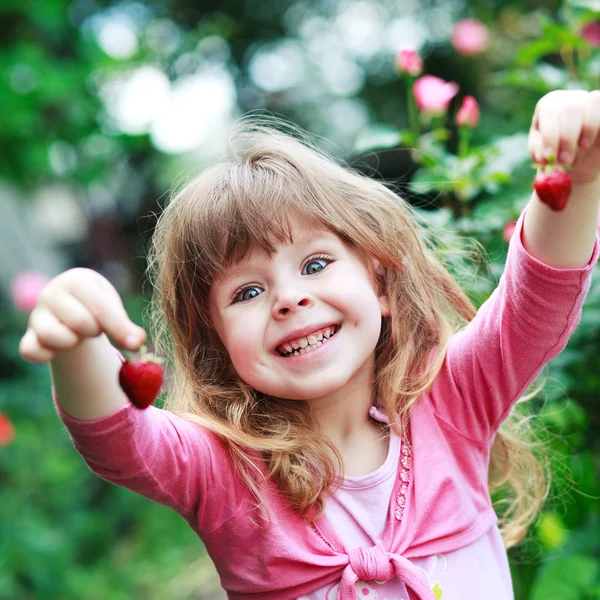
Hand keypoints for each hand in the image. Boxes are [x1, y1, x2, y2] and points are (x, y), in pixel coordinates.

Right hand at [19, 268, 146, 363]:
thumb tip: (138, 342)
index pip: (100, 306)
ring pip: (52, 336)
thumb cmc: (98, 307)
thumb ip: (126, 327)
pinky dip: (44, 355)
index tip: (135, 343)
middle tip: (96, 327)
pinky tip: (57, 352)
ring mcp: (37, 315)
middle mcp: (51, 293)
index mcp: (77, 280)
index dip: (119, 327)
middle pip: (80, 322)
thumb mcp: (114, 309)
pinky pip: (30, 350)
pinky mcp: (28, 335)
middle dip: (94, 330)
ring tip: (78, 336)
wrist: (74, 308)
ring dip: (72, 342)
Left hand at [528, 89, 599, 183]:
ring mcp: (589, 100)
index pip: (549, 110)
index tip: (550, 157)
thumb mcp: (542, 153)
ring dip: (589, 127)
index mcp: (548, 105)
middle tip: (565, 159)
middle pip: (571, 108)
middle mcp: (570, 98)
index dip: (550, 134)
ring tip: (583, 146)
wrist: (576, 158)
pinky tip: (594, 142)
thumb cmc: (555, 151)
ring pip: (594, 101)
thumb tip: (544, 157)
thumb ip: (539, 152)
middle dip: (567, 137)